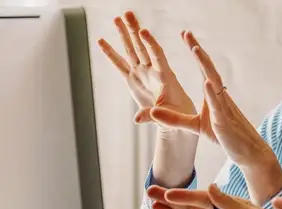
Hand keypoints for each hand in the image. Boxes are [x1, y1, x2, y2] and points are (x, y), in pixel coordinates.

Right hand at [97, 11, 200, 132]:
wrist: (176, 117)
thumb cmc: (178, 114)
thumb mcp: (169, 116)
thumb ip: (153, 115)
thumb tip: (137, 119)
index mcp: (165, 76)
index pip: (157, 55)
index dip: (150, 43)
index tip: (143, 31)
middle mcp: (152, 70)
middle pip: (142, 47)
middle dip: (135, 30)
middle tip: (128, 13)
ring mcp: (142, 73)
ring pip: (131, 51)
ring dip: (124, 35)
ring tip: (117, 18)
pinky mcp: (133, 79)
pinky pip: (119, 64)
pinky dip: (110, 54)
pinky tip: (101, 41)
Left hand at [146, 36, 275, 167]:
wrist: (247, 152)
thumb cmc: (225, 136)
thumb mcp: (195, 126)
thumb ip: (175, 119)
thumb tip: (153, 112)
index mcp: (213, 95)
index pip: (203, 69)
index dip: (195, 52)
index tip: (186, 35)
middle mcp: (219, 96)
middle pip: (208, 69)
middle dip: (198, 50)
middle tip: (187, 33)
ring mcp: (223, 107)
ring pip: (214, 82)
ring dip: (205, 65)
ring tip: (195, 49)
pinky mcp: (224, 121)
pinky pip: (218, 105)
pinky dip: (212, 93)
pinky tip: (207, 82)